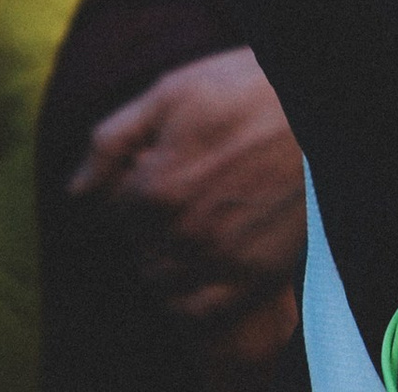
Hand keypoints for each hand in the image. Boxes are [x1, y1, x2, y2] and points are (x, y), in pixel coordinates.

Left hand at [68, 46, 305, 330]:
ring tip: (197, 222)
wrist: (322, 102)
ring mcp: (220, 257)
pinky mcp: (255, 276)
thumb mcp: (175, 90)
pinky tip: (202, 266)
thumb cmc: (251, 86)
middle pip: (137, 246)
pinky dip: (188, 298)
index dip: (137, 185)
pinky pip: (198, 311)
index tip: (166, 164)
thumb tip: (74, 188)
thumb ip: (114, 138)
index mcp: (156, 188)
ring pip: (161, 280)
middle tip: (187, 190)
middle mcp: (182, 231)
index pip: (116, 209)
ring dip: (166, 258)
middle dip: (150, 222)